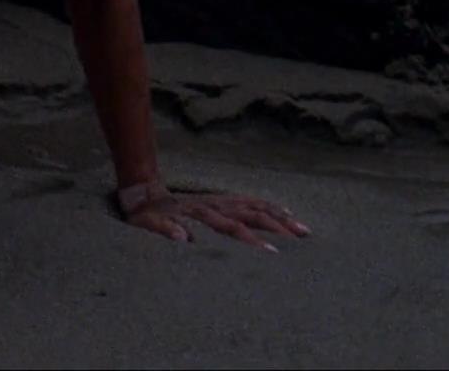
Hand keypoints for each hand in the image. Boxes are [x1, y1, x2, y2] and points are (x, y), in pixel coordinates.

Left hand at [122, 184, 310, 249]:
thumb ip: (162, 230)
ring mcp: (221, 200)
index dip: (252, 240)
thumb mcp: (147, 225)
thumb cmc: (147, 216)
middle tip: (300, 241)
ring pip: (256, 206)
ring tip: (303, 229)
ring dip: (280, 216)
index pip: (232, 228)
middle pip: (252, 214)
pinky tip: (286, 213)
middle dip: (277, 227)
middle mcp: (216, 205)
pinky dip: (269, 206)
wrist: (144, 194)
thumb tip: (180, 237)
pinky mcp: (223, 199)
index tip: (272, 253)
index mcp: (201, 213)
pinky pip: (250, 201)